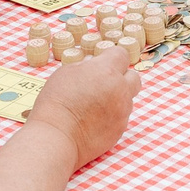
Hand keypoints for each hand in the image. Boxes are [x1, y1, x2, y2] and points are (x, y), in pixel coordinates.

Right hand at [24, 44, 138, 169]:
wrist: (57, 136)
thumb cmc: (56, 103)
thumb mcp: (65, 73)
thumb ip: (84, 65)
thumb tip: (92, 63)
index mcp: (106, 71)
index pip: (121, 54)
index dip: (111, 57)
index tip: (102, 63)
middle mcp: (120, 89)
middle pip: (133, 76)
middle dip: (121, 77)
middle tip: (103, 83)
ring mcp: (122, 111)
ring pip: (127, 98)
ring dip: (116, 97)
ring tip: (94, 105)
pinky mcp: (120, 129)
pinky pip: (122, 116)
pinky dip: (112, 116)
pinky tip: (94, 120)